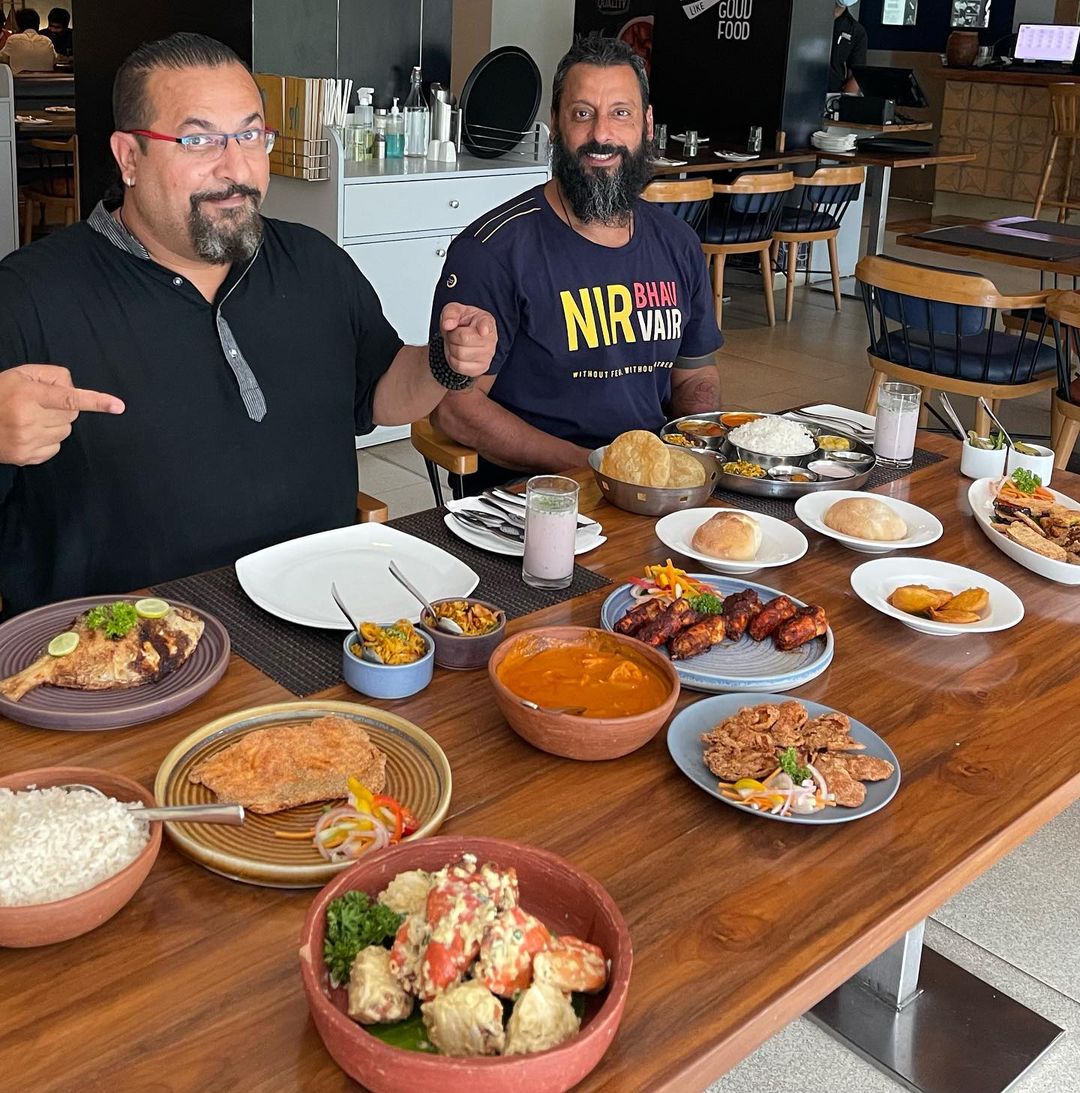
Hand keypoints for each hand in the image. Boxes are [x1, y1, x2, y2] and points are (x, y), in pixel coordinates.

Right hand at [0, 364, 124, 465]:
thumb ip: (50, 375)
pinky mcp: (26, 457)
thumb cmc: (0, 394)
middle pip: (71, 416)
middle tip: (40, 405)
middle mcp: (28, 419)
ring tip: (31, 419)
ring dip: (55, 425)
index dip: (96, 402)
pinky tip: (29, 433)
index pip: (68, 398)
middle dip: (62, 409)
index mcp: (27, 395)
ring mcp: (27, 441)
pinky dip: (48, 441)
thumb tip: (73, 386)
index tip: (118, 406)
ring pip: (65, 433)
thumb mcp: (20, 375)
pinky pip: (55, 448)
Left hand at [439, 303, 496, 377]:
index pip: (486, 324)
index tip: (483, 330)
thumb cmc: (462, 323)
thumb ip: (450, 313)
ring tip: (456, 343)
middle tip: (454, 333)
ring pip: (460, 354)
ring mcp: (488, 355)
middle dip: (452, 336)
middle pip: (464, 339)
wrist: (461, 338)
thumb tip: (448, 324)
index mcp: (485, 320)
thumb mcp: (454, 311)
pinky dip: (453, 360)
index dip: (484, 327)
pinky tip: (457, 353)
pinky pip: (460, 366)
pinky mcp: (481, 368)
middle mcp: (491, 338)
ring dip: (452, 348)